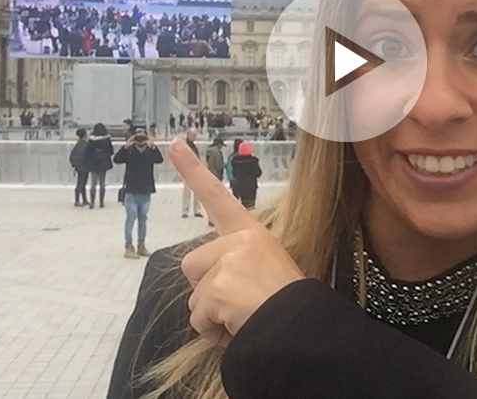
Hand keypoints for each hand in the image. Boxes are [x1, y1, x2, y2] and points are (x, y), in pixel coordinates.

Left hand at [170, 138, 303, 347]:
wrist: (302, 329)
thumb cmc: (289, 305)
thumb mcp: (268, 271)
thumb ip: (237, 266)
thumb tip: (214, 287)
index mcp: (252, 234)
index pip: (218, 197)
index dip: (193, 170)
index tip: (175, 144)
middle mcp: (238, 242)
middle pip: (193, 265)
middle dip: (207, 290)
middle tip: (242, 302)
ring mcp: (227, 263)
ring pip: (194, 296)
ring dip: (212, 315)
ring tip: (245, 315)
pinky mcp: (217, 288)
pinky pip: (197, 319)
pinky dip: (214, 332)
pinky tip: (239, 328)